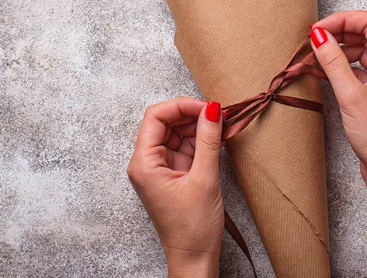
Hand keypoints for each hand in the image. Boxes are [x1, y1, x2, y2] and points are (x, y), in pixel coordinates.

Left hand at [127, 98, 223, 277]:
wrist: (195, 259)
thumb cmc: (193, 227)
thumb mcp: (204, 178)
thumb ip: (208, 139)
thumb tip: (213, 109)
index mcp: (144, 163)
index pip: (156, 117)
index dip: (181, 106)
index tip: (207, 106)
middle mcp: (148, 161)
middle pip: (166, 122)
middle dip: (192, 114)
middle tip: (219, 113)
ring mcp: (161, 166)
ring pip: (178, 132)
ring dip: (199, 125)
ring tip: (222, 124)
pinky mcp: (174, 171)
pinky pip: (186, 145)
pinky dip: (201, 139)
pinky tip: (218, 136)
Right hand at [310, 10, 366, 188]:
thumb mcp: (351, 95)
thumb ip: (333, 61)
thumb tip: (319, 35)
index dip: (341, 20)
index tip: (317, 28)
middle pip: (364, 34)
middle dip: (337, 33)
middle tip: (312, 40)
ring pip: (359, 51)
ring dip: (336, 50)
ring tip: (313, 56)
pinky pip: (357, 68)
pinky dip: (340, 66)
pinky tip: (321, 69)